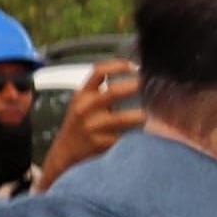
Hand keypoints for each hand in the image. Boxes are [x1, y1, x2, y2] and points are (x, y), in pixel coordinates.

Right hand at [40, 61, 144, 183]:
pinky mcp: (101, 144)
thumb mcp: (83, 102)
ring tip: (150, 113)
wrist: (66, 150)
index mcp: (83, 94)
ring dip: (141, 115)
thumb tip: (132, 76)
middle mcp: (86, 109)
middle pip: (114, 92)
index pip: (98, 72)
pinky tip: (146, 133)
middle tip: (150, 87)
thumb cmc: (79, 124)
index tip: (135, 67)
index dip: (118, 66)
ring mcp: (93, 127)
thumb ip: (101, 90)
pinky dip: (137, 135)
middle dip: (135, 87)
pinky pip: (124, 137)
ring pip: (123, 118)